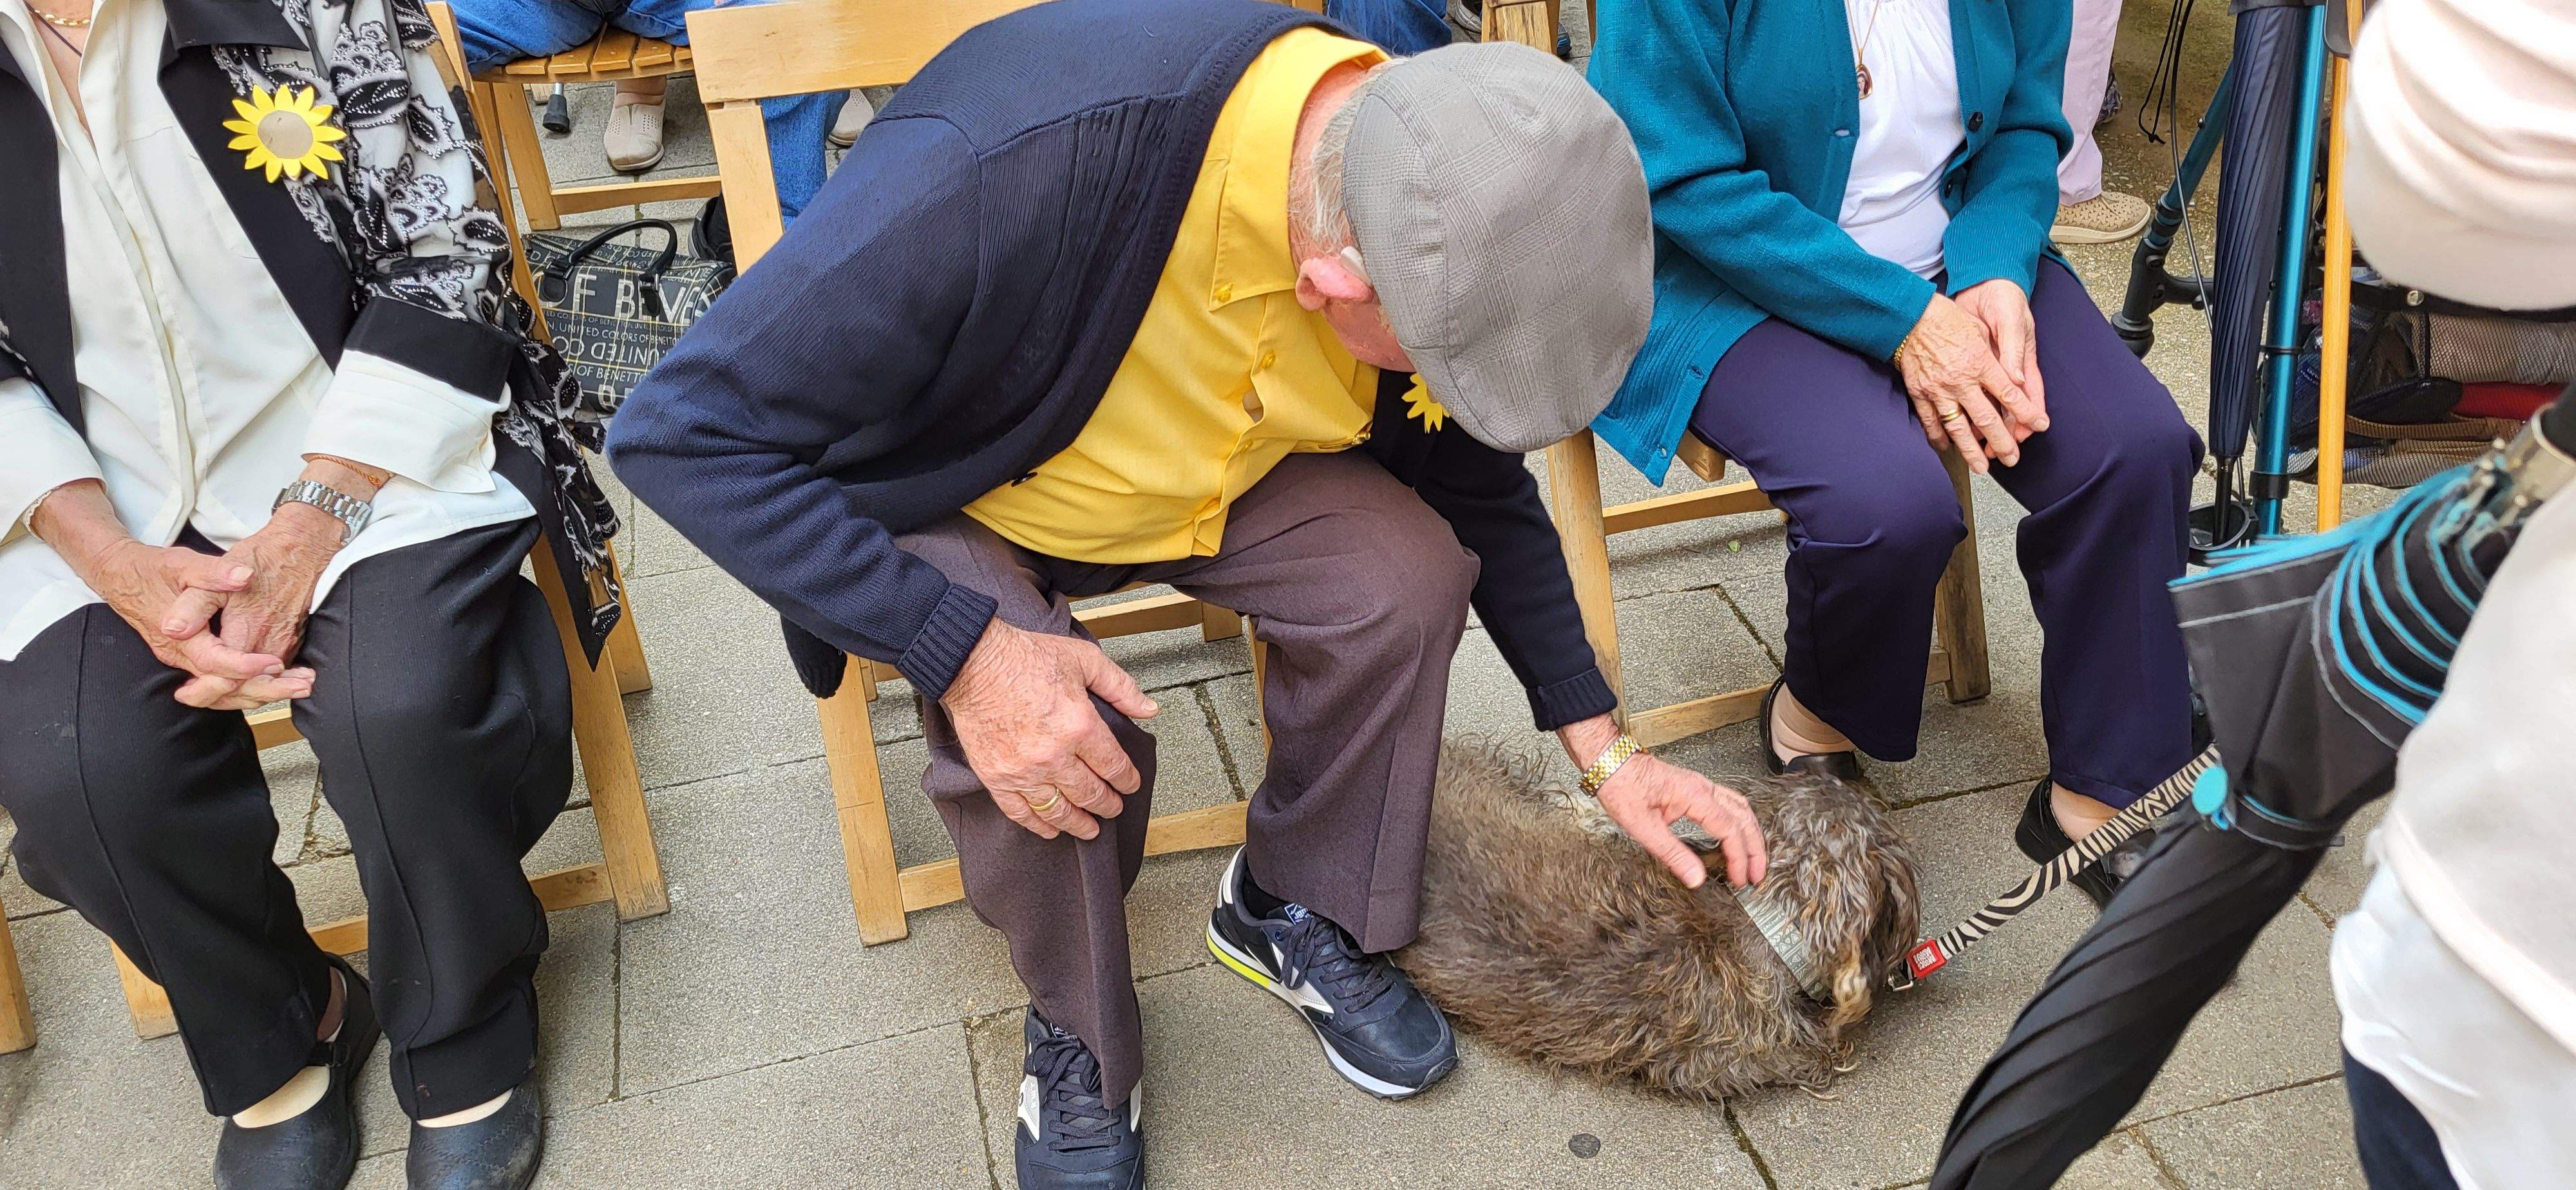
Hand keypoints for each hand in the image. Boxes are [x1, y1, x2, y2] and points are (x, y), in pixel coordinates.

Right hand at [31, 482, 308, 708]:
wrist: (121, 576)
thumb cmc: (154, 569)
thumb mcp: (183, 564)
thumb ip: (213, 573)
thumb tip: (243, 576)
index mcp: (178, 637)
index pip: (215, 662)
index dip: (246, 666)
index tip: (276, 662)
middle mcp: (179, 656)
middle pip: (224, 687)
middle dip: (266, 688)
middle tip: (303, 684)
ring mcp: (183, 662)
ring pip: (223, 692)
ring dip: (264, 693)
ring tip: (301, 687)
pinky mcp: (189, 660)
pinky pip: (220, 686)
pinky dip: (249, 688)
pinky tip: (278, 683)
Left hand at [161, 457, 384, 706]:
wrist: (306, 546)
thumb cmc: (262, 558)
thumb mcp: (218, 574)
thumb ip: (194, 604)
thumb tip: (172, 629)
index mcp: (248, 630)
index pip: (227, 678)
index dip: (204, 691)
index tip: (183, 693)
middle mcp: (271, 643)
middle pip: (246, 689)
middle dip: (218, 699)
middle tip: (191, 698)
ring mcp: (286, 643)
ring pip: (263, 684)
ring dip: (237, 695)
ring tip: (210, 696)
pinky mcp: (294, 639)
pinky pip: (276, 673)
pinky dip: (257, 683)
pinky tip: (242, 682)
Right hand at [940, 617, 1158, 839]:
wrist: (973, 662)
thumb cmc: (1024, 658)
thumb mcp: (1084, 660)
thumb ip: (1120, 687)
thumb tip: (1149, 709)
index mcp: (1080, 727)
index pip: (1114, 767)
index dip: (1127, 781)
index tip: (1130, 785)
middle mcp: (1054, 756)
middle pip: (1090, 794)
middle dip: (1107, 805)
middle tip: (1113, 808)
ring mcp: (1023, 771)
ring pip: (1059, 811)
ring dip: (1078, 824)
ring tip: (1089, 829)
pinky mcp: (997, 777)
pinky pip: (1020, 812)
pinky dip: (1038, 825)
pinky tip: (1050, 830)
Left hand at [1560, 715, 1768, 888]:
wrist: (1609, 760)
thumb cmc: (1621, 786)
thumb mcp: (1641, 826)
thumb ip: (1672, 853)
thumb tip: (1696, 878)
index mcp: (1694, 796)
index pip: (1729, 830)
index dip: (1738, 857)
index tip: (1739, 879)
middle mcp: (1703, 788)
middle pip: (1743, 818)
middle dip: (1755, 849)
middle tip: (1757, 876)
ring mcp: (1701, 786)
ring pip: (1740, 808)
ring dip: (1751, 835)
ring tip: (1753, 859)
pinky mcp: (1694, 788)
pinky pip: (1729, 803)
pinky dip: (1739, 822)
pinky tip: (1736, 835)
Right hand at [1895, 294, 2044, 471]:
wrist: (1909, 316)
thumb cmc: (1947, 319)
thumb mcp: (1980, 330)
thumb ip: (1998, 356)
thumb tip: (2016, 379)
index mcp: (1980, 362)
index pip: (2010, 395)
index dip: (2027, 413)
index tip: (2039, 425)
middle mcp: (1961, 380)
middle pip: (1986, 419)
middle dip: (2002, 442)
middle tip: (2013, 458)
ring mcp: (1939, 390)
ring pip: (1958, 427)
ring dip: (1972, 450)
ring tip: (1982, 467)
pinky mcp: (1920, 393)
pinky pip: (1931, 422)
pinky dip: (1939, 438)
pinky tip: (1947, 449)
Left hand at [1951, 279, 2047, 434]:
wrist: (1983, 281)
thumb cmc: (2004, 299)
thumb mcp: (2012, 321)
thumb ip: (2013, 350)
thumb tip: (2016, 381)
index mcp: (2020, 360)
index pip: (2027, 395)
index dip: (2026, 416)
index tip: (2025, 435)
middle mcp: (2005, 368)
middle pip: (2006, 406)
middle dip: (2005, 430)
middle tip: (2002, 453)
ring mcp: (1987, 367)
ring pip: (1987, 403)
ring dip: (1984, 425)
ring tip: (1979, 448)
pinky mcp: (1971, 363)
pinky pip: (1969, 391)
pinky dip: (1963, 406)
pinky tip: (1955, 424)